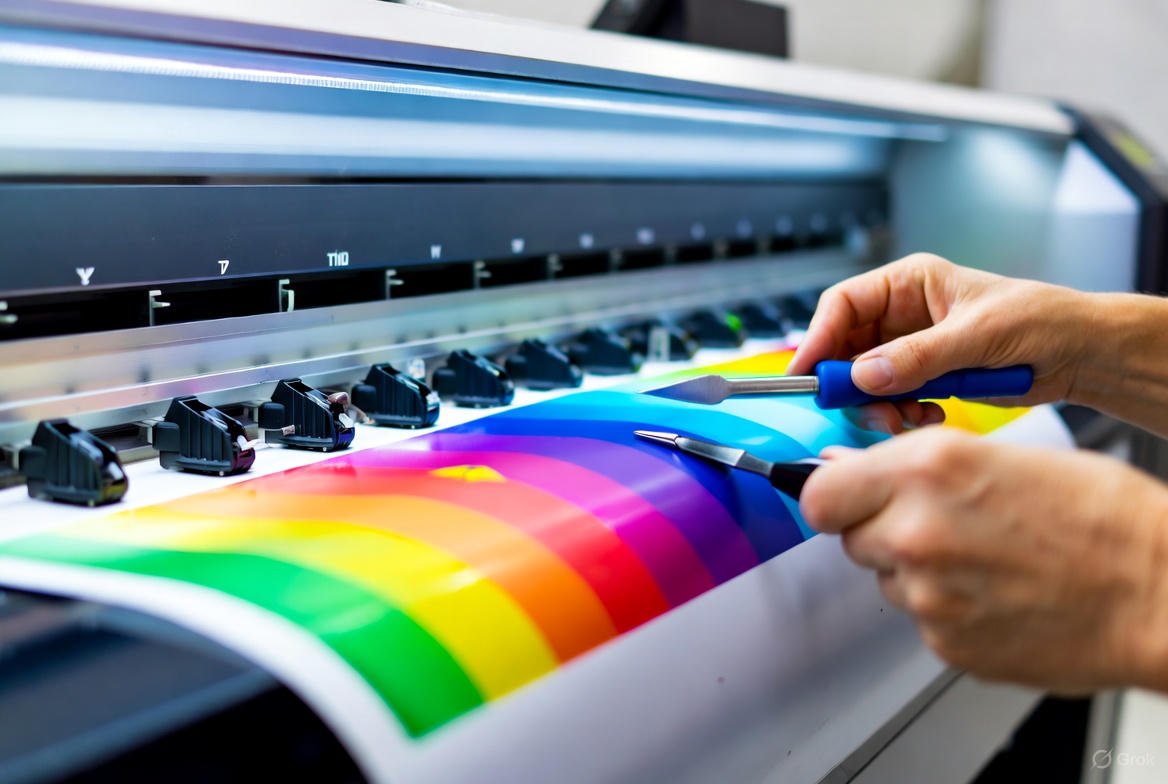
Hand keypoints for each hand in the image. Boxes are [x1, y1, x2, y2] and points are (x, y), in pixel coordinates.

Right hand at [787, 253, 1091, 433]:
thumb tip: (862, 375)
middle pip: (845, 349)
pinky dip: (901, 414)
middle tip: (865, 410)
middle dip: (850, 383)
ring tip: (906, 418)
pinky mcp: (924, 380)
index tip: (806, 372)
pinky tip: (929, 416)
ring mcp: (911, 350)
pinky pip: (891, 401)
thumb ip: (918, 356)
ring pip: (864, 382)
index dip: (818, 337)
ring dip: (878, 405)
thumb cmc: (1041, 321)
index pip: (843, 305)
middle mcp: (902, 316)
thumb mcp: (977, 335)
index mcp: (909, 284)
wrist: (1082, 355)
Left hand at [800, 428, 1167, 692]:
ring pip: (885, 579)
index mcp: (927, 470)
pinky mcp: (946, 643)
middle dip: (877, 529)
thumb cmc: (1102, 516)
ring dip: (913, 569)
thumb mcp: (999, 455)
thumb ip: (912, 463)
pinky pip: (920, 619)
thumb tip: (847, 465)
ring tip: (981, 558)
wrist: (1159, 591)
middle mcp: (915, 531)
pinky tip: (994, 592)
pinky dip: (946, 608)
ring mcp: (928, 594)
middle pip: (848, 537)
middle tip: (932, 524)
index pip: (818, 492)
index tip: (838, 497)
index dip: (829, 495)